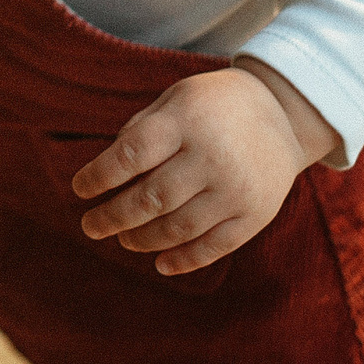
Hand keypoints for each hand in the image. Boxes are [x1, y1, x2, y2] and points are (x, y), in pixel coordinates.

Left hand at [67, 59, 338, 276]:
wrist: (283, 114)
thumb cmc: (213, 106)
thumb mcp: (176, 100)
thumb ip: (141, 130)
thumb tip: (104, 172)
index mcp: (186, 120)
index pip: (131, 154)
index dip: (99, 176)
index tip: (79, 189)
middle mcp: (212, 156)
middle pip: (152, 197)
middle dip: (113, 216)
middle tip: (90, 225)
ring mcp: (236, 189)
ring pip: (179, 227)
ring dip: (143, 239)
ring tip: (122, 239)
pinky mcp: (255, 214)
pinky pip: (214, 246)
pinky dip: (184, 260)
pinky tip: (160, 263)